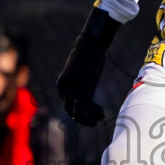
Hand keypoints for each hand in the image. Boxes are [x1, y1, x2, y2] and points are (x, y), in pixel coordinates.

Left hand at [58, 8, 120, 126]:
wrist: (90, 45)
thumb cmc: (87, 54)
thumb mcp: (79, 68)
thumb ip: (77, 80)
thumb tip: (84, 92)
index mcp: (62, 82)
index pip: (66, 102)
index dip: (76, 110)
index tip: (89, 109)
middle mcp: (64, 88)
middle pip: (69, 110)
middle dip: (82, 118)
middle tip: (95, 120)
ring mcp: (72, 89)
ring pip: (75, 113)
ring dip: (89, 118)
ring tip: (100, 117)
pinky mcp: (82, 90)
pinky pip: (83, 110)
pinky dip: (92, 115)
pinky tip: (101, 114)